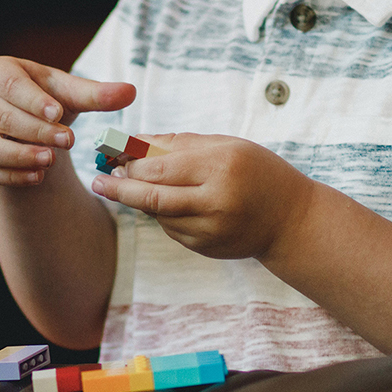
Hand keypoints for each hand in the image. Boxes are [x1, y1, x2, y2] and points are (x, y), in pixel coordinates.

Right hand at [0, 56, 135, 185]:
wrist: (24, 124)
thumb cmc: (46, 100)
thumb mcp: (69, 94)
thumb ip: (97, 94)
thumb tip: (131, 91)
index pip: (11, 86)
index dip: (33, 100)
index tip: (58, 112)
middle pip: (1, 116)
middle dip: (35, 130)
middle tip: (66, 141)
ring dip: (18, 155)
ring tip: (50, 161)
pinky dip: (11, 176)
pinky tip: (37, 178)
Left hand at [91, 134, 314, 259]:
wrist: (291, 220)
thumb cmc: (259, 172)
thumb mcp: (227, 146)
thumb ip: (180, 143)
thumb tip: (134, 142)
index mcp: (221, 166)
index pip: (160, 166)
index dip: (130, 162)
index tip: (110, 155)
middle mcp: (215, 201)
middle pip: (151, 197)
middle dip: (120, 188)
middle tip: (100, 180)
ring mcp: (210, 230)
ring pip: (158, 215)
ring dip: (141, 200)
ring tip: (132, 186)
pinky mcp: (206, 248)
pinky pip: (172, 229)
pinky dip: (164, 215)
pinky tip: (171, 203)